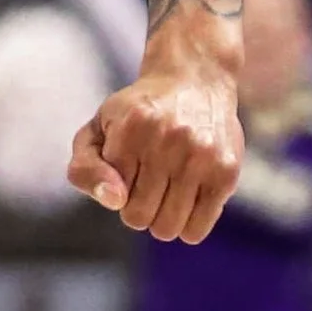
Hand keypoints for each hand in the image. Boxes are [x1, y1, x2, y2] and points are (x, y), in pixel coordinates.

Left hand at [69, 38, 243, 244]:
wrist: (195, 79)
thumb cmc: (137, 114)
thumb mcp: (97, 130)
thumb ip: (85, 169)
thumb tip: (114, 200)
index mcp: (130, 130)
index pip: (115, 198)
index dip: (119, 188)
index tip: (129, 167)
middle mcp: (167, 140)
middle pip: (139, 218)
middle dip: (139, 207)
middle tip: (149, 180)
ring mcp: (201, 156)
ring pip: (168, 228)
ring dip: (163, 218)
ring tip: (168, 189)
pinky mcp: (226, 171)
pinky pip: (197, 231)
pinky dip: (188, 225)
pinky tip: (188, 198)